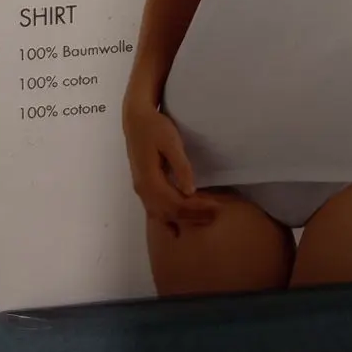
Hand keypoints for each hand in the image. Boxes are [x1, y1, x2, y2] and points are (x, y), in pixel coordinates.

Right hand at [122, 96, 219, 235]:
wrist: (136, 120)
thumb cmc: (155, 128)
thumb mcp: (171, 142)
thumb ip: (181, 166)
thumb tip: (190, 191)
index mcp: (150, 179)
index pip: (176, 202)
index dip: (196, 208)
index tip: (215, 207)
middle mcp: (143, 189)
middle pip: (170, 212)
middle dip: (193, 216)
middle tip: (215, 215)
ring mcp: (141, 190)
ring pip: (162, 214)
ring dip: (183, 219)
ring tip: (204, 220)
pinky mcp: (143, 186)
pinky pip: (155, 211)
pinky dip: (167, 221)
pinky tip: (176, 231)